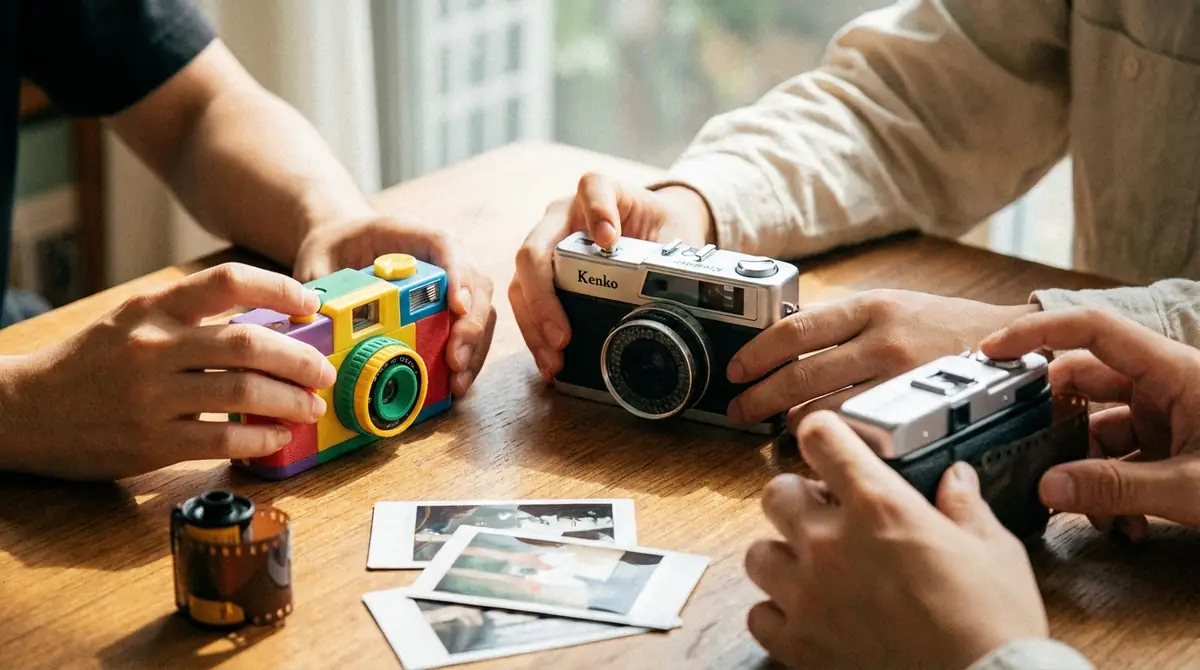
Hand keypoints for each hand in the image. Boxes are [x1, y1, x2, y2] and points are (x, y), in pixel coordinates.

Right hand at [0, 264, 335, 479]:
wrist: (22, 410)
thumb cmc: (89, 363)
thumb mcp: (132, 321)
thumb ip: (188, 317)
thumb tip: (265, 324)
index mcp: (153, 309)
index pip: (229, 281)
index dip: (280, 290)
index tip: (310, 305)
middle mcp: (154, 346)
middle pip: (249, 344)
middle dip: (300, 358)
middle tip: (323, 371)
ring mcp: (151, 396)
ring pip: (243, 393)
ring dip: (290, 400)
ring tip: (310, 405)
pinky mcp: (149, 442)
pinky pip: (222, 440)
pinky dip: (260, 439)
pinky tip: (278, 437)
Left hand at [294, 215, 495, 395]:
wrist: (343, 245)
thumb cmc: (335, 249)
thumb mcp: (318, 260)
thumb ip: (317, 284)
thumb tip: (316, 317)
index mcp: (408, 234)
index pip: (444, 245)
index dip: (457, 274)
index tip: (456, 306)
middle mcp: (440, 256)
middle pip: (476, 283)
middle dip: (472, 324)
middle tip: (456, 358)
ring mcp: (451, 282)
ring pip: (482, 310)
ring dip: (475, 347)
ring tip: (458, 381)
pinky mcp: (450, 307)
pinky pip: (472, 330)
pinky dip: (469, 357)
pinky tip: (456, 383)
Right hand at [510, 174, 713, 380]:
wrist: (652, 228)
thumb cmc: (661, 226)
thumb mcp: (676, 235)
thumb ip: (677, 259)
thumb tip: (683, 298)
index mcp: (602, 193)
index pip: (593, 187)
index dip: (597, 210)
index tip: (607, 240)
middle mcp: (563, 216)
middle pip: (535, 247)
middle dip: (544, 296)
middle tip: (563, 336)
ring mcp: (546, 244)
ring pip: (522, 281)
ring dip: (534, 324)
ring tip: (554, 358)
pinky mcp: (541, 274)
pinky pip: (525, 302)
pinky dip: (535, 333)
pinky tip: (548, 359)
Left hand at [727, 289, 1040, 430]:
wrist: (1019, 345)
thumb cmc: (944, 329)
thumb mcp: (892, 307)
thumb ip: (842, 324)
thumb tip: (782, 341)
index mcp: (870, 306)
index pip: (794, 329)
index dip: (756, 353)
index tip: (735, 371)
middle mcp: (883, 339)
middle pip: (800, 374)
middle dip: (760, 397)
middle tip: (739, 411)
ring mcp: (902, 379)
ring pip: (826, 409)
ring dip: (791, 423)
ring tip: (775, 431)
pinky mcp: (919, 412)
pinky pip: (861, 434)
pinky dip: (834, 441)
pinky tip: (822, 446)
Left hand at [746, 412, 1046, 669]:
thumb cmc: (992, 624)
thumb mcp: (993, 550)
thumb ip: (964, 507)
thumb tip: (956, 479)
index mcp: (879, 505)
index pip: (820, 437)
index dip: (823, 434)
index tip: (828, 443)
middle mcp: (831, 543)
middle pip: (775, 493)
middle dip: (797, 499)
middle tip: (823, 515)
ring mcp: (808, 595)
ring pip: (758, 554)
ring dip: (782, 556)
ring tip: (812, 569)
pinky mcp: (799, 643)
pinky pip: (759, 615)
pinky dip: (777, 613)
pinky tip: (808, 615)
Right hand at [981, 307, 1199, 538]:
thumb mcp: (1192, 489)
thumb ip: (1114, 488)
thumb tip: (1046, 489)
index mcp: (1174, 371)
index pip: (1089, 329)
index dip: (1035, 332)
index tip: (990, 352)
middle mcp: (1168, 384)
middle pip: (1085, 384)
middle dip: (1054, 424)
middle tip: (1021, 450)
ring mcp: (1173, 416)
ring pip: (1102, 429)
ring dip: (1087, 470)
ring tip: (1092, 513)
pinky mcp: (1178, 447)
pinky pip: (1126, 457)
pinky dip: (1115, 488)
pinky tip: (1127, 524)